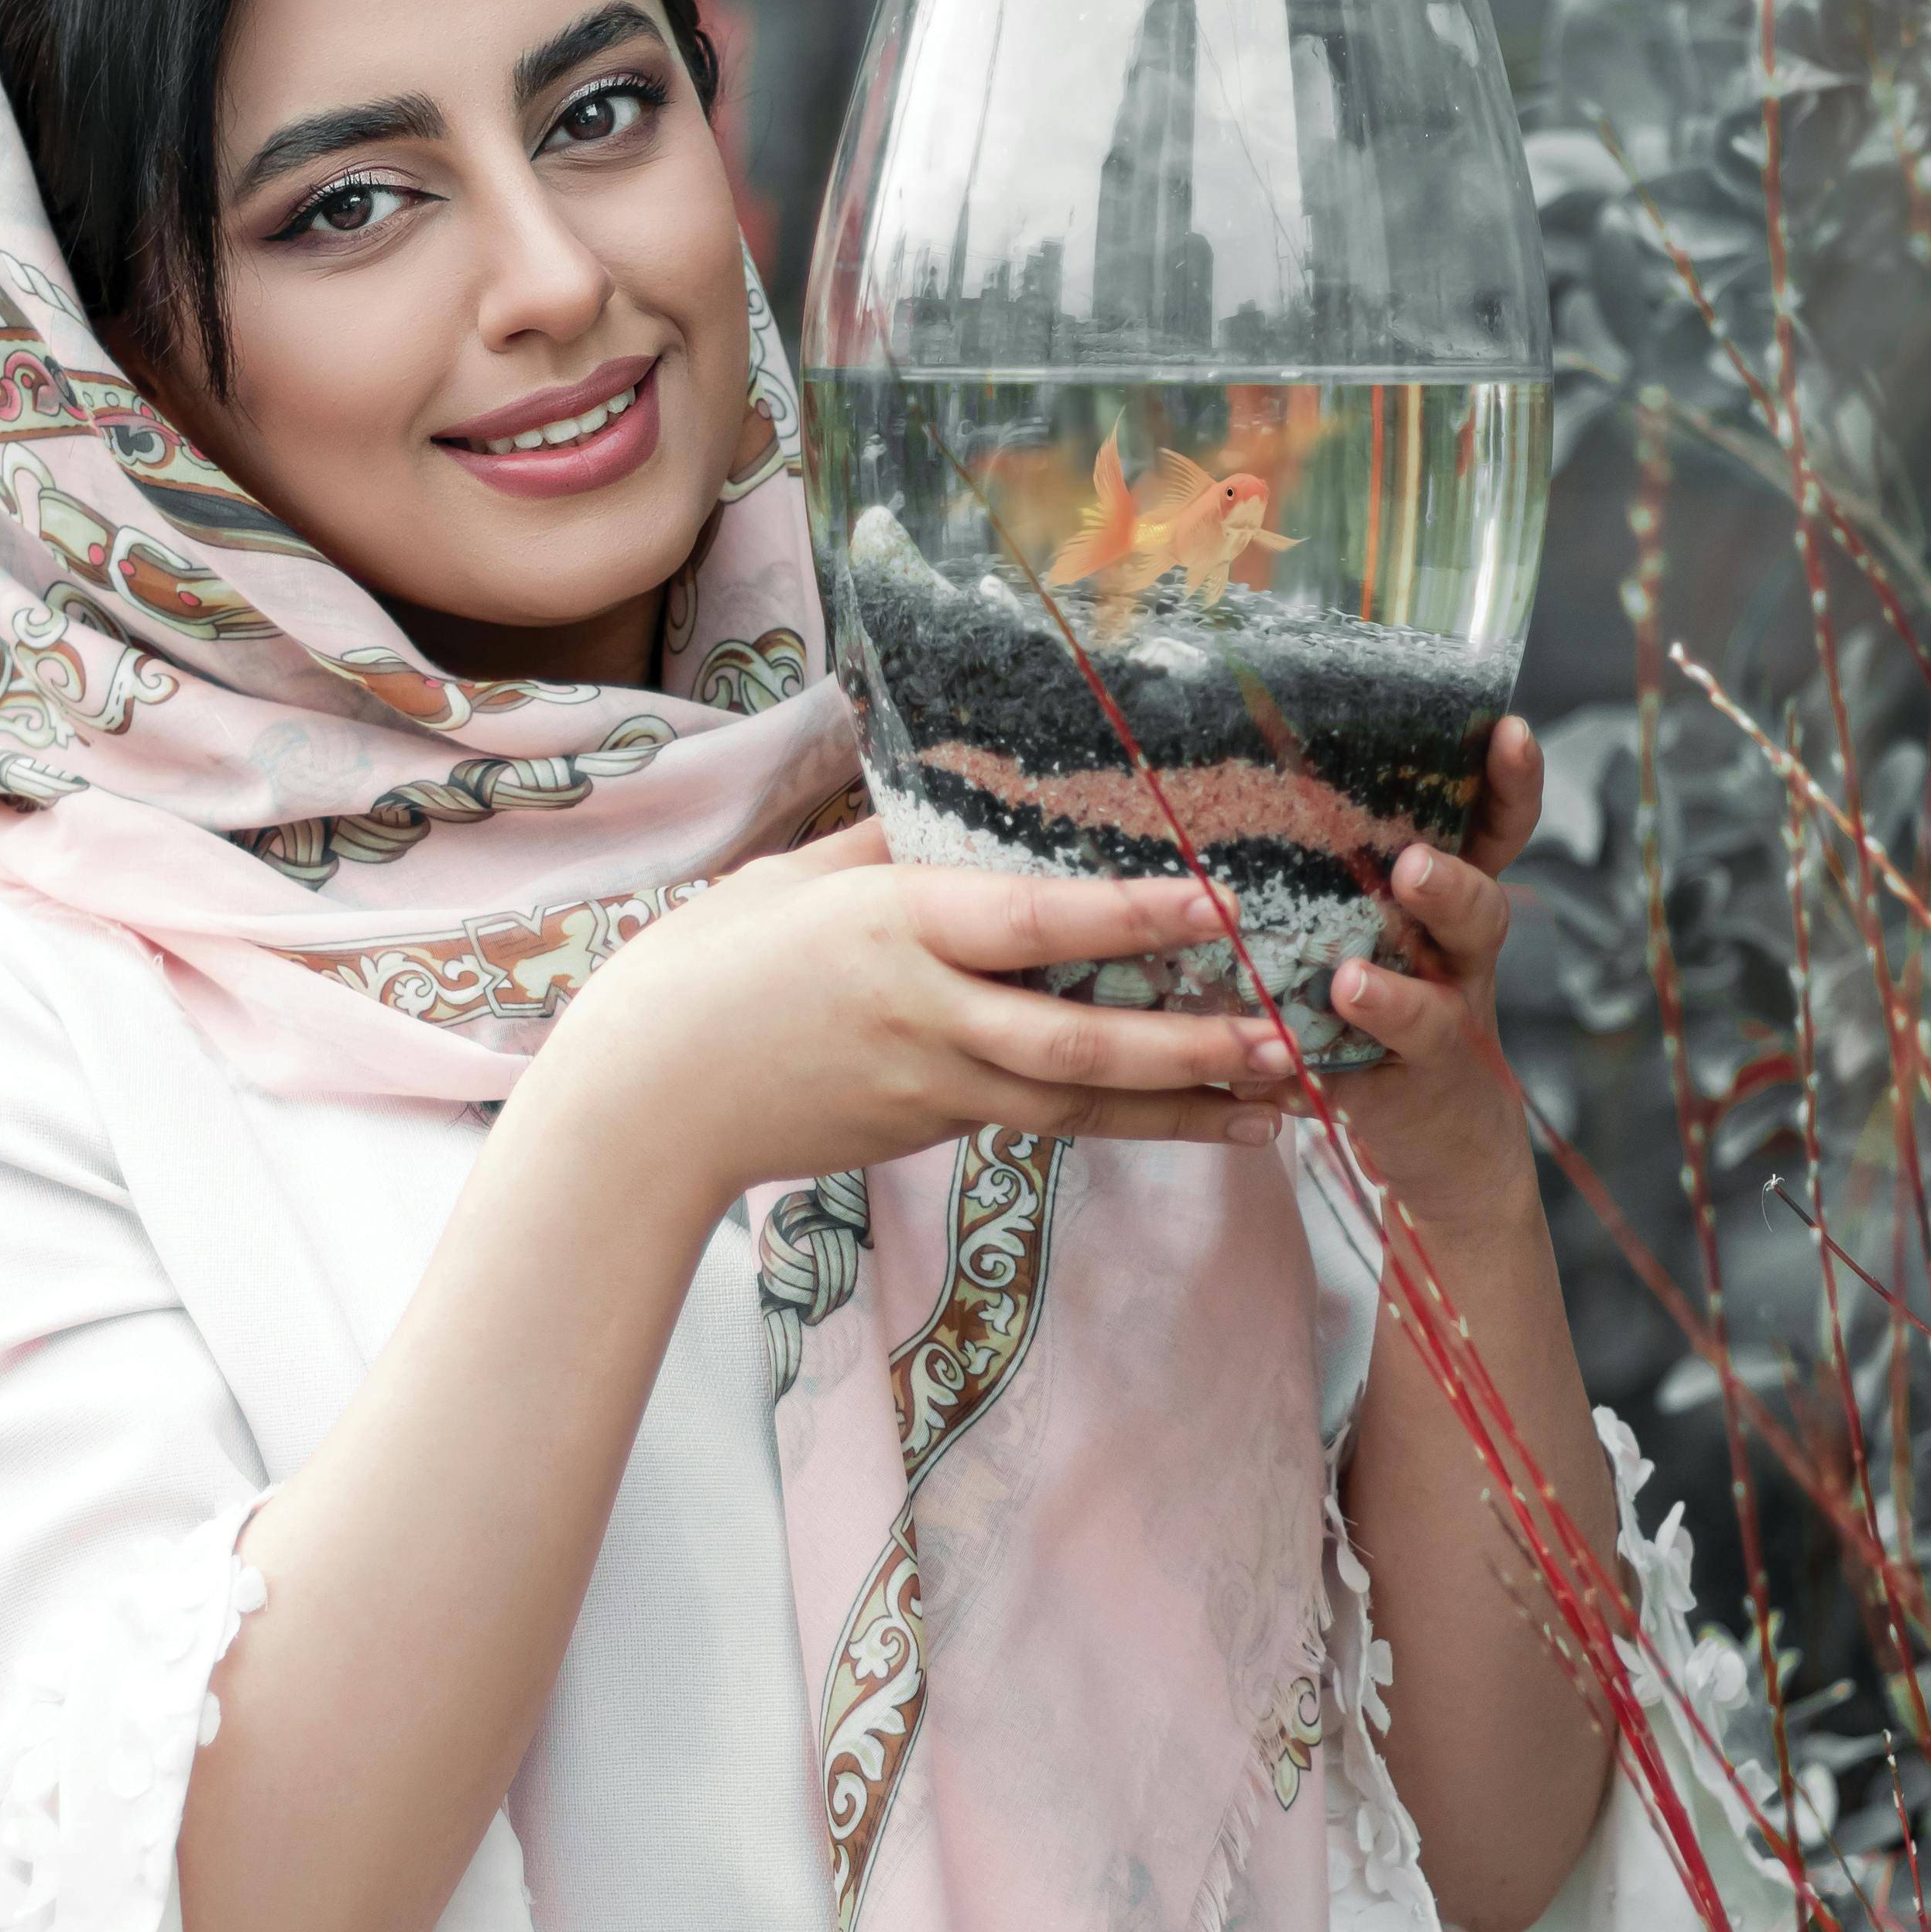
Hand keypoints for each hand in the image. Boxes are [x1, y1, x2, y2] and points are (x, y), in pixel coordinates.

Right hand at [528, 823, 1276, 1213]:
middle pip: (1075, 1041)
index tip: (1217, 905)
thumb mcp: (794, 880)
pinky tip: (1197, 1122)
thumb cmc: (707, 969)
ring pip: (1076, 1105)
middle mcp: (925, 1014)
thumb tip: (964, 801)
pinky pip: (1041, 1123)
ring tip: (1279, 1106)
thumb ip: (890, 845)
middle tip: (1286, 1041)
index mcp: (895, 929)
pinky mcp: (927, 1130)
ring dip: (1182, 1106)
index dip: (1130, 918)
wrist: (644, 1102)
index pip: (1033, 923)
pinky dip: (1126, 1125)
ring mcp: (930, 1086)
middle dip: (1188, 1046)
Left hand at [1244, 712, 1545, 1230]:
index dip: (1510, 786)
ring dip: (1393, 998)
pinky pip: (1368, 1089)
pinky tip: (1284, 1077)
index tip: (1509, 731)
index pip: (1496, 836)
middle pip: (1479, 916)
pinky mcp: (1405, 1099)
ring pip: (1433, 1012)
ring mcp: (1442, 1035)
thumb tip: (1235, 776)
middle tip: (1413, 867)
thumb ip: (1342, 871)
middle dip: (1450, 888)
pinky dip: (1326, 1082)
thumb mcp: (1386, 928)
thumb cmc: (1395, 1006)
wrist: (1447, 1145)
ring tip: (1351, 983)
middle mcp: (1459, 965)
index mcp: (1451, 909)